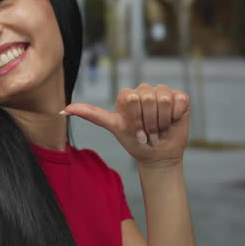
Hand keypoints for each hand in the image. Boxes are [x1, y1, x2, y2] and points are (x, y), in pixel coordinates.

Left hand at [63, 84, 189, 168]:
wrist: (157, 155)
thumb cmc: (134, 142)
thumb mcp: (113, 127)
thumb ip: (91, 114)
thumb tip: (64, 109)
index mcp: (127, 95)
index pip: (130, 98)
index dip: (133, 119)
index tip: (134, 131)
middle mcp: (144, 90)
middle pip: (147, 98)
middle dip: (148, 123)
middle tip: (148, 132)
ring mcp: (163, 92)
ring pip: (163, 99)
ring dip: (161, 122)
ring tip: (159, 129)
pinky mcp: (180, 98)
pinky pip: (178, 101)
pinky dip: (175, 117)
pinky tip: (171, 122)